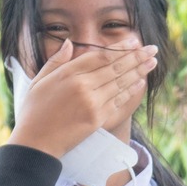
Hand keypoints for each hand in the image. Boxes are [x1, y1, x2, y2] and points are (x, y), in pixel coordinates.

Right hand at [7, 41, 158, 161]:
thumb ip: (56, 61)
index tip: (134, 42)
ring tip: (152, 62)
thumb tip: (68, 42)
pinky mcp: (97, 118)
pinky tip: (141, 82)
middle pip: (116, 67)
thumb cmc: (33, 111)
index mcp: (68, 73)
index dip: (120, 48)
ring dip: (139, 71)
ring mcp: (92, 103)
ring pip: (120, 82)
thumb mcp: (38, 81)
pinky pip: (118, 100)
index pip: (101, 56)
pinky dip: (131, 90)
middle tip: (153, 49)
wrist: (35, 143)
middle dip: (137, 56)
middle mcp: (83, 86)